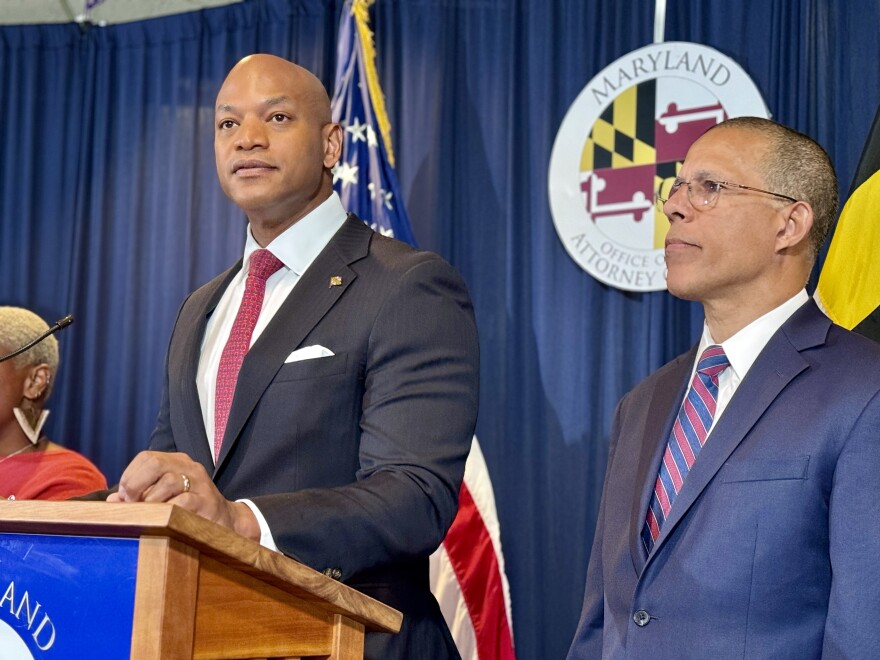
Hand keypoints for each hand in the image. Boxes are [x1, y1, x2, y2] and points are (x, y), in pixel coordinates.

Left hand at [106, 451, 259, 540]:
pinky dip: (168, 511)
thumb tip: (112, 500)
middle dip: (136, 484)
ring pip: (168, 481)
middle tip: (133, 503)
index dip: (129, 476)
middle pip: (155, 463)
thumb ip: (139, 496)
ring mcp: (200, 483)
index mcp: (177, 462)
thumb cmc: (189, 509)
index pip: (146, 457)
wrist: (226, 522)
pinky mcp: (207, 501)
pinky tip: (165, 519)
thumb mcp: (164, 497)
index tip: (124, 496)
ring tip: (150, 514)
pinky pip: (182, 502)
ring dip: (152, 501)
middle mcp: (189, 467)